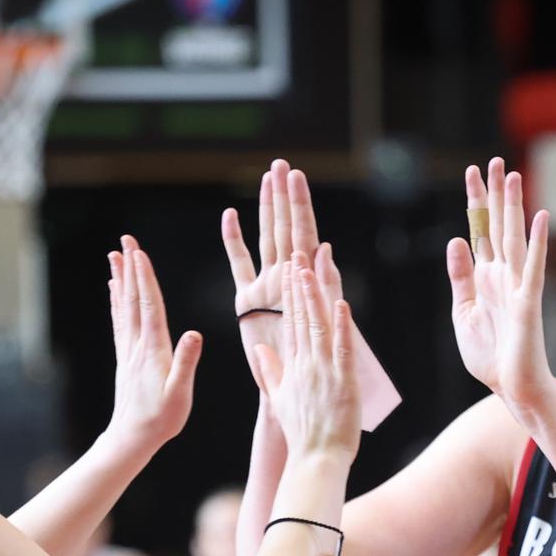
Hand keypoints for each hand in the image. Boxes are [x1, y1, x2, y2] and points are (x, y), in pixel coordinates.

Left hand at [108, 236, 201, 447]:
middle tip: (125, 241)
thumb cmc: (160, 420)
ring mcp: (128, 350)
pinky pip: (120, 322)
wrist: (132, 438)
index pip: (149, 306)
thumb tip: (194, 334)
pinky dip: (117, 302)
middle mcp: (137, 345)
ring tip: (115, 255)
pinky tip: (114, 290)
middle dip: (130, 267)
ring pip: (123, 306)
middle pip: (132, 298)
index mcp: (153, 350)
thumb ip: (186, 363)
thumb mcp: (180, 394)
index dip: (144, 277)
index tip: (139, 252)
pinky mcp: (125, 358)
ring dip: (120, 279)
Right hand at [223, 159, 341, 388]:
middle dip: (284, 197)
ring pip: (266, 238)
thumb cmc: (314, 364)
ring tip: (267, 177)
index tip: (298, 176)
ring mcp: (266, 286)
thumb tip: (325, 249)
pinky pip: (239, 264)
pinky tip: (230, 216)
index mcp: (306, 282)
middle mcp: (286, 278)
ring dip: (267, 209)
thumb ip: (326, 287)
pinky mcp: (247, 300)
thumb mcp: (325, 323)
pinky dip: (233, 241)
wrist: (291, 391)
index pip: (304, 234)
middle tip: (281, 164)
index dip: (300, 205)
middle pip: (286, 228)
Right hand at [255, 257, 358, 462]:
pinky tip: (341, 302)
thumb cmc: (303, 434)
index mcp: (292, 367)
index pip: (289, 323)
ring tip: (311, 266)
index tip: (289, 271)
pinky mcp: (342, 380)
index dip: (289, 295)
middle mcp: (305, 364)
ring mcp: (323, 371)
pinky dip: (342, 325)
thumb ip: (270, 371)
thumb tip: (259, 349)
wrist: (315, 459)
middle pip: (300, 317)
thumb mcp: (280, 399)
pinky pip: (342, 347)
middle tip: (296, 255)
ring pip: (318, 325)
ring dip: (315, 294)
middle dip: (299, 284)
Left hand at [445, 161, 555, 417]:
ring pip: (513, 237)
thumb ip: (461, 278)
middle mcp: (502, 275)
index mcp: (484, 278)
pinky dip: (536, 242)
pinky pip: (533, 267)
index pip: (479, 231)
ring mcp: (517, 286)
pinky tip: (540, 216)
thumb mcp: (463, 313)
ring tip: (512, 174)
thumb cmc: (491, 356)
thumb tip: (456, 241)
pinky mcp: (529, 301)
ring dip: (513, 206)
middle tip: (493, 161)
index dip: (475, 203)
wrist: (512, 388)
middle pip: (496, 226)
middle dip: (493, 194)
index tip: (470, 172)